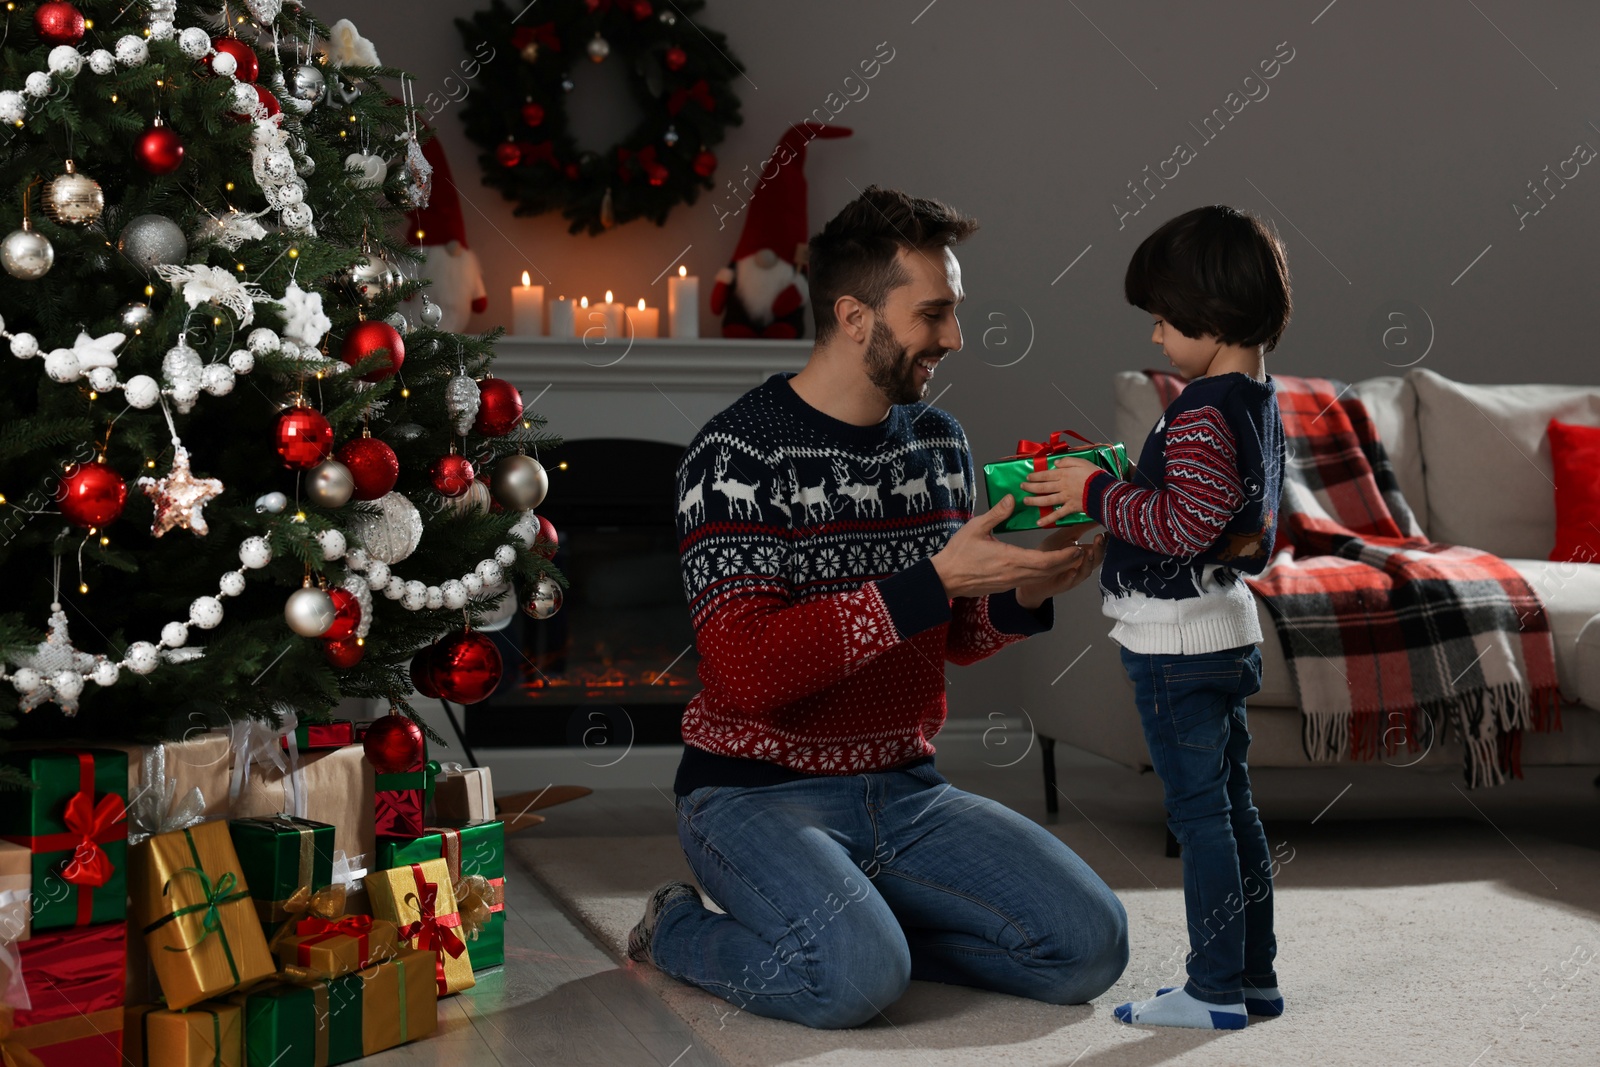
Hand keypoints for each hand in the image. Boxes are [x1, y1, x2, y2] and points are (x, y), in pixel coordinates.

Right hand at [930, 495, 1092, 598]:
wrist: (946, 578)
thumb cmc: (959, 552)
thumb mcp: (976, 527)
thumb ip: (997, 513)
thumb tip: (1012, 498)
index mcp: (1010, 559)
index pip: (1046, 561)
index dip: (1064, 556)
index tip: (1076, 548)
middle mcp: (1014, 574)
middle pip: (1049, 571)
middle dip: (1066, 563)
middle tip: (1080, 552)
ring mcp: (1010, 582)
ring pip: (1041, 577)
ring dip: (1056, 569)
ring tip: (1068, 557)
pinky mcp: (1005, 585)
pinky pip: (1030, 580)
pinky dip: (1043, 573)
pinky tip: (1046, 565)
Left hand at [1015, 529, 1106, 608]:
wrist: (1032, 574)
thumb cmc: (1047, 554)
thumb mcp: (1061, 538)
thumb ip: (1076, 528)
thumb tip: (1090, 517)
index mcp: (1082, 554)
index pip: (1096, 547)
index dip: (1103, 540)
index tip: (1107, 530)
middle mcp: (1081, 565)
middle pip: (1096, 559)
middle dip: (1099, 549)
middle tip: (1100, 538)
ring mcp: (1074, 576)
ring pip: (1086, 570)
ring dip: (1088, 562)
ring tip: (1089, 552)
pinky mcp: (1064, 584)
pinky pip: (1069, 581)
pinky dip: (1072, 577)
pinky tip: (1072, 571)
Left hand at [1021, 457, 1102, 526]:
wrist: (1105, 490)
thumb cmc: (1095, 475)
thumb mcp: (1082, 461)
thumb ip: (1068, 461)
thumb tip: (1056, 463)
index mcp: (1064, 474)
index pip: (1045, 475)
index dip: (1035, 476)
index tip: (1027, 477)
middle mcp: (1062, 486)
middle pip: (1043, 487)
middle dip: (1030, 487)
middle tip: (1022, 487)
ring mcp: (1065, 498)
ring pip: (1046, 500)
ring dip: (1034, 501)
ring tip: (1026, 501)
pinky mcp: (1070, 508)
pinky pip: (1057, 515)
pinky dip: (1048, 519)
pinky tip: (1039, 522)